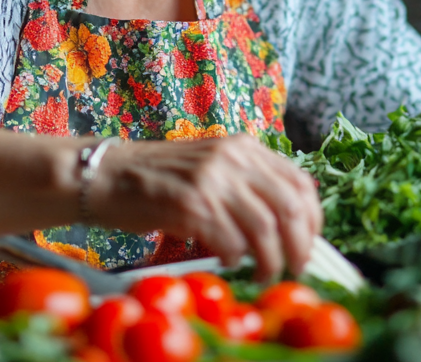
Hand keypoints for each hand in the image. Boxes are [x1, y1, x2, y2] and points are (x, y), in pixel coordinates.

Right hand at [87, 135, 321, 280]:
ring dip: (270, 260)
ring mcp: (211, 179)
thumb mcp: (212, 167)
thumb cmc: (159, 178)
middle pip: (289, 207)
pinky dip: (235, 257)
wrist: (107, 175)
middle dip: (300, 245)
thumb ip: (247, 184)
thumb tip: (287, 224)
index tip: (309, 242)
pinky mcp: (189, 203)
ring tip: (263, 272)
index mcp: (243, 147)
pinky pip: (230, 240)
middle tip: (295, 268)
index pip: (300, 182)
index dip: (313, 218)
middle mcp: (232, 158)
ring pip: (264, 228)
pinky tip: (227, 260)